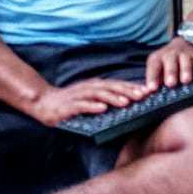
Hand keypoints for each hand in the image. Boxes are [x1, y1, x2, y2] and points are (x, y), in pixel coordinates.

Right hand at [30, 77, 152, 126]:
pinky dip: (92, 106)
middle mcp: (88, 87)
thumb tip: (127, 103)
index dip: (132, 87)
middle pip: (110, 87)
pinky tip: (102, 109)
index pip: (117, 85)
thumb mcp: (90, 98)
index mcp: (95, 85)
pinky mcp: (68, 106)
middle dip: (127, 91)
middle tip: (142, 96)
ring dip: (113, 98)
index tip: (148, 92)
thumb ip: (105, 98)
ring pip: (98, 95)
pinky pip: (82, 105)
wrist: (44, 102)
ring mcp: (78, 96)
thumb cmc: (70, 102)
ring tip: (126, 103)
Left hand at [145, 37, 192, 88]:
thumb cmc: (165, 64)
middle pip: (170, 62)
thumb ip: (152, 80)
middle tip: (171, 84)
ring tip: (186, 80)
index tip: (151, 89)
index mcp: (158, 58)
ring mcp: (186, 54)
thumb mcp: (156, 68)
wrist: (180, 44)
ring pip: (186, 61)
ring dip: (186, 70)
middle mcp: (171, 54)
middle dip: (170, 73)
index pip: (153, 67)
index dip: (152, 78)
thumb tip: (146, 93)